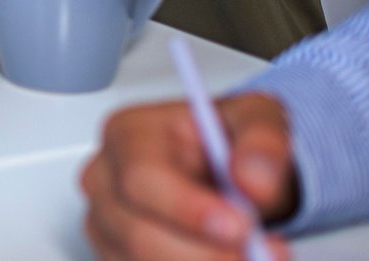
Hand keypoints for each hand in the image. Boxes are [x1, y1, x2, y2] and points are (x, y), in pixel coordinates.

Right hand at [80, 94, 297, 259]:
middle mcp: (105, 181)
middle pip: (138, 234)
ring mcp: (106, 225)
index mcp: (128, 135)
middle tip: (262, 255)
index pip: (141, 177)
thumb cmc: (228, 142)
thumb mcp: (259, 122)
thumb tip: (253, 182)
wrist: (228, 174)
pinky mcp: (117, 258)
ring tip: (256, 259)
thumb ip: (263, 145)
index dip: (188, 209)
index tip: (241, 227)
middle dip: (206, 256)